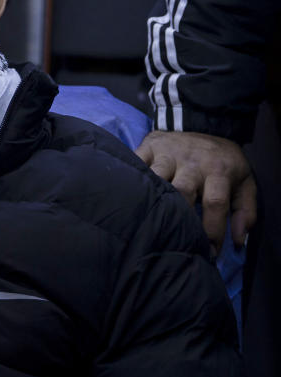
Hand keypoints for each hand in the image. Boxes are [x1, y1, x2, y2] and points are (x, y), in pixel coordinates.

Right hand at [136, 130, 256, 254]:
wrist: (202, 125)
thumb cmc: (222, 163)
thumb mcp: (244, 183)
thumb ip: (246, 211)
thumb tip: (238, 241)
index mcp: (218, 170)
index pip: (215, 203)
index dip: (211, 230)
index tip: (208, 252)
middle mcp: (192, 161)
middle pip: (182, 190)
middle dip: (178, 217)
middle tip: (175, 240)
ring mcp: (167, 153)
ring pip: (156, 177)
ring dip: (151, 199)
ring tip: (149, 222)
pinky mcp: (149, 146)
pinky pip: (136, 163)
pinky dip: (131, 179)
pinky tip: (130, 197)